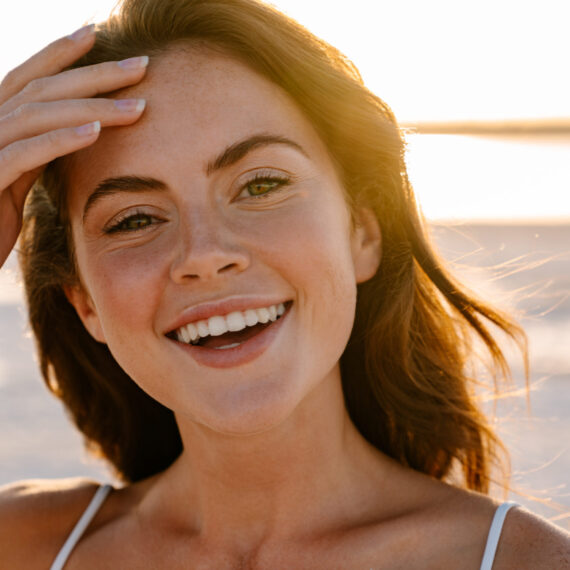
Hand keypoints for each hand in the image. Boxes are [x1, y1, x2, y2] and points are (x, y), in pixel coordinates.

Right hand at [0, 24, 148, 265]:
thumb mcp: (16, 179)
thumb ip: (37, 150)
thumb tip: (76, 129)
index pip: (29, 80)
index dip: (61, 55)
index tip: (98, 36)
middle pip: (42, 89)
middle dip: (94, 75)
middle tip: (141, 66)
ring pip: (38, 115)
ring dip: (92, 107)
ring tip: (138, 107)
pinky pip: (26, 154)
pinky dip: (62, 139)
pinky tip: (97, 132)